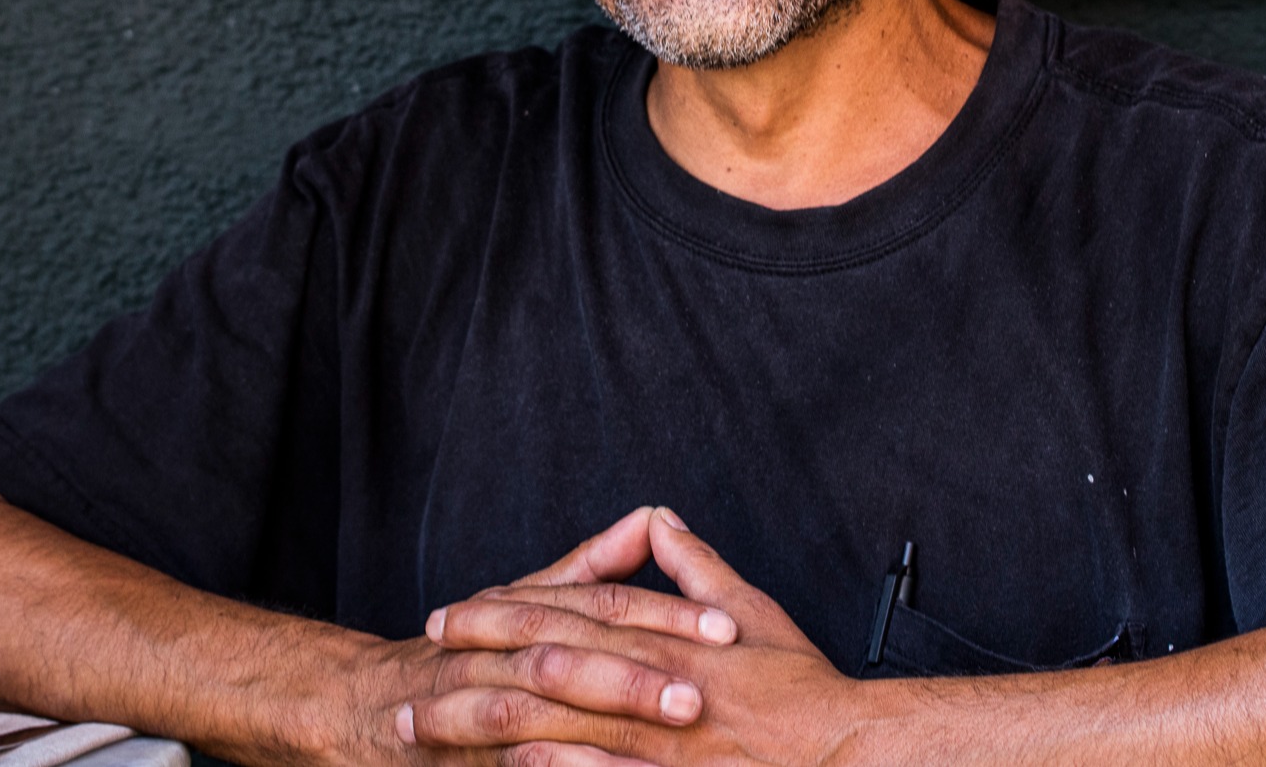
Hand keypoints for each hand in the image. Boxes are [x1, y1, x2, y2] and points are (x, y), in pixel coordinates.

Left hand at [409, 508, 868, 766]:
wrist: (850, 754)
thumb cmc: (802, 691)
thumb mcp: (751, 611)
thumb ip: (697, 568)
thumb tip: (660, 521)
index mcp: (665, 638)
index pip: (567, 615)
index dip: (503, 612)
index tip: (452, 613)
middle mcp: (652, 684)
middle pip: (543, 666)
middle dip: (472, 667)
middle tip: (415, 670)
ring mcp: (656, 743)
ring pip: (550, 726)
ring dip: (480, 729)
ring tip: (423, 731)